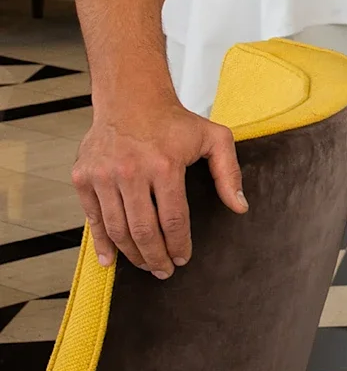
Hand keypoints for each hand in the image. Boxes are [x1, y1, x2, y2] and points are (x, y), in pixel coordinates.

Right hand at [72, 100, 245, 276]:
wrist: (131, 98)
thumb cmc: (175, 121)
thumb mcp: (214, 138)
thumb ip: (230, 173)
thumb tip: (240, 207)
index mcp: (165, 165)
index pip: (173, 219)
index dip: (179, 244)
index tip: (183, 258)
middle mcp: (131, 172)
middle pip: (143, 230)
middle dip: (156, 257)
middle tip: (165, 272)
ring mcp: (103, 176)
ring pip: (117, 228)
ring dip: (132, 254)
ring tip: (146, 266)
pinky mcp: (83, 177)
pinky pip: (93, 219)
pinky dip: (102, 243)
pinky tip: (111, 260)